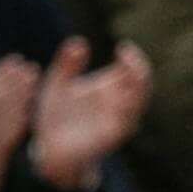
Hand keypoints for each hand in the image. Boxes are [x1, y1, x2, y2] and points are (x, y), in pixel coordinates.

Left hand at [29, 37, 150, 187]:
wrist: (49, 149)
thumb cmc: (57, 116)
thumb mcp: (58, 83)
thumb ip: (67, 63)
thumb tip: (79, 42)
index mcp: (109, 86)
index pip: (132, 69)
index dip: (133, 57)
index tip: (123, 47)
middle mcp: (118, 102)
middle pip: (143, 84)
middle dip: (140, 69)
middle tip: (127, 55)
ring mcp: (117, 120)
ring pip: (139, 103)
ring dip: (138, 87)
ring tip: (127, 71)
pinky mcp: (111, 137)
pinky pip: (126, 123)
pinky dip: (126, 110)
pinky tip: (117, 98)